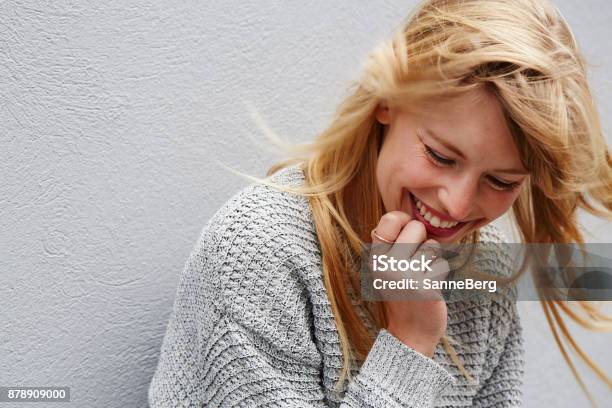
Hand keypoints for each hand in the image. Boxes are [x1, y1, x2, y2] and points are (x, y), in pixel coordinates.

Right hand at [370, 211, 449, 356]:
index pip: (391, 218)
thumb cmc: (403, 293)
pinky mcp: (425, 288)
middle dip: (422, 241)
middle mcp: (386, 265)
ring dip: (433, 259)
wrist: (410, 333)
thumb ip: (393, 243)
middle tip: (416, 263)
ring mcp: (405, 277)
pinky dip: (441, 275)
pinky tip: (431, 288)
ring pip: (432, 246)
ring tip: (423, 276)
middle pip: (416, 227)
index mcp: (375, 257)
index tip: (406, 237)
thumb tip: (411, 216)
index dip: (404, 222)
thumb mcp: (387, 267)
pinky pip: (443, 265)